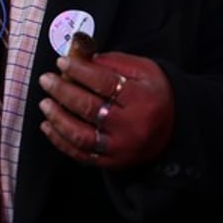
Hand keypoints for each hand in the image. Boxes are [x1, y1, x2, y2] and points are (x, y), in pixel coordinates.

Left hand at [38, 51, 174, 169]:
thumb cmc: (156, 94)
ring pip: (82, 136)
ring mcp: (122, 148)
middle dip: (63, 92)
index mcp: (142, 99)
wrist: (176, 129)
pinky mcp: (113, 163)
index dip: (79, 71)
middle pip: (90, 108)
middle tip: (47, 80)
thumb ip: (115, 63)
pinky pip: (82, 155)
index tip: (61, 62)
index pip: (104, 83)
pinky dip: (61, 142)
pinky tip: (48, 126)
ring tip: (45, 103)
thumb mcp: (145, 70)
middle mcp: (132, 126)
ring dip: (58, 118)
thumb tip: (82, 59)